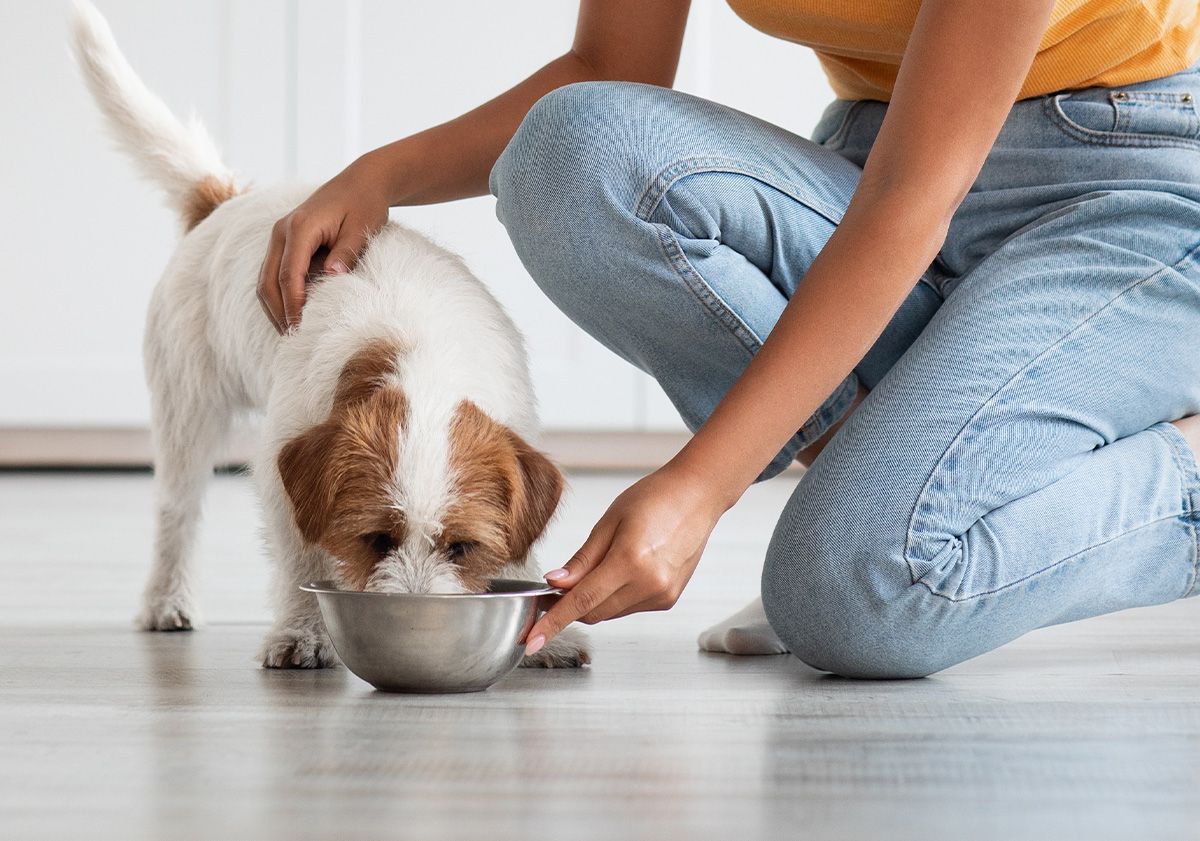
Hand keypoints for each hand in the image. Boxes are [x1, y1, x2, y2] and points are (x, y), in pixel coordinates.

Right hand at [257, 156, 390, 332]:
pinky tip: (292, 313)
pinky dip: (279, 295)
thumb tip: (332, 276)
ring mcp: (280, 236)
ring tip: (290, 332)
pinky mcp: (285, 241)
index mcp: (300, 227)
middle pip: (268, 280)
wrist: (362, 182)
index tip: (299, 328)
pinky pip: (274, 272)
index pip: (288, 274)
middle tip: (292, 338)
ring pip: (265, 279)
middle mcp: (282, 231)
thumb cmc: (365, 205)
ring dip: (275, 306)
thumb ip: (346, 253)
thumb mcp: (361, 229)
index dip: (292, 304)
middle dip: (278, 312)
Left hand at [524, 462, 728, 654]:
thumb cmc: (655, 498)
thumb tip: (555, 584)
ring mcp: (662, 595)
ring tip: (599, 566)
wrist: (697, 496)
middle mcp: (649, 584)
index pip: (581, 601)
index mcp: (630, 561)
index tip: (532, 639)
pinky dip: (614, 597)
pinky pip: (628, 608)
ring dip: (593, 600)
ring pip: (610, 613)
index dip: (553, 622)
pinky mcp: (668, 599)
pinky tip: (622, 570)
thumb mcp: (609, 521)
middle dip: (569, 606)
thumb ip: (582, 559)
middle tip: (553, 588)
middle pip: (593, 613)